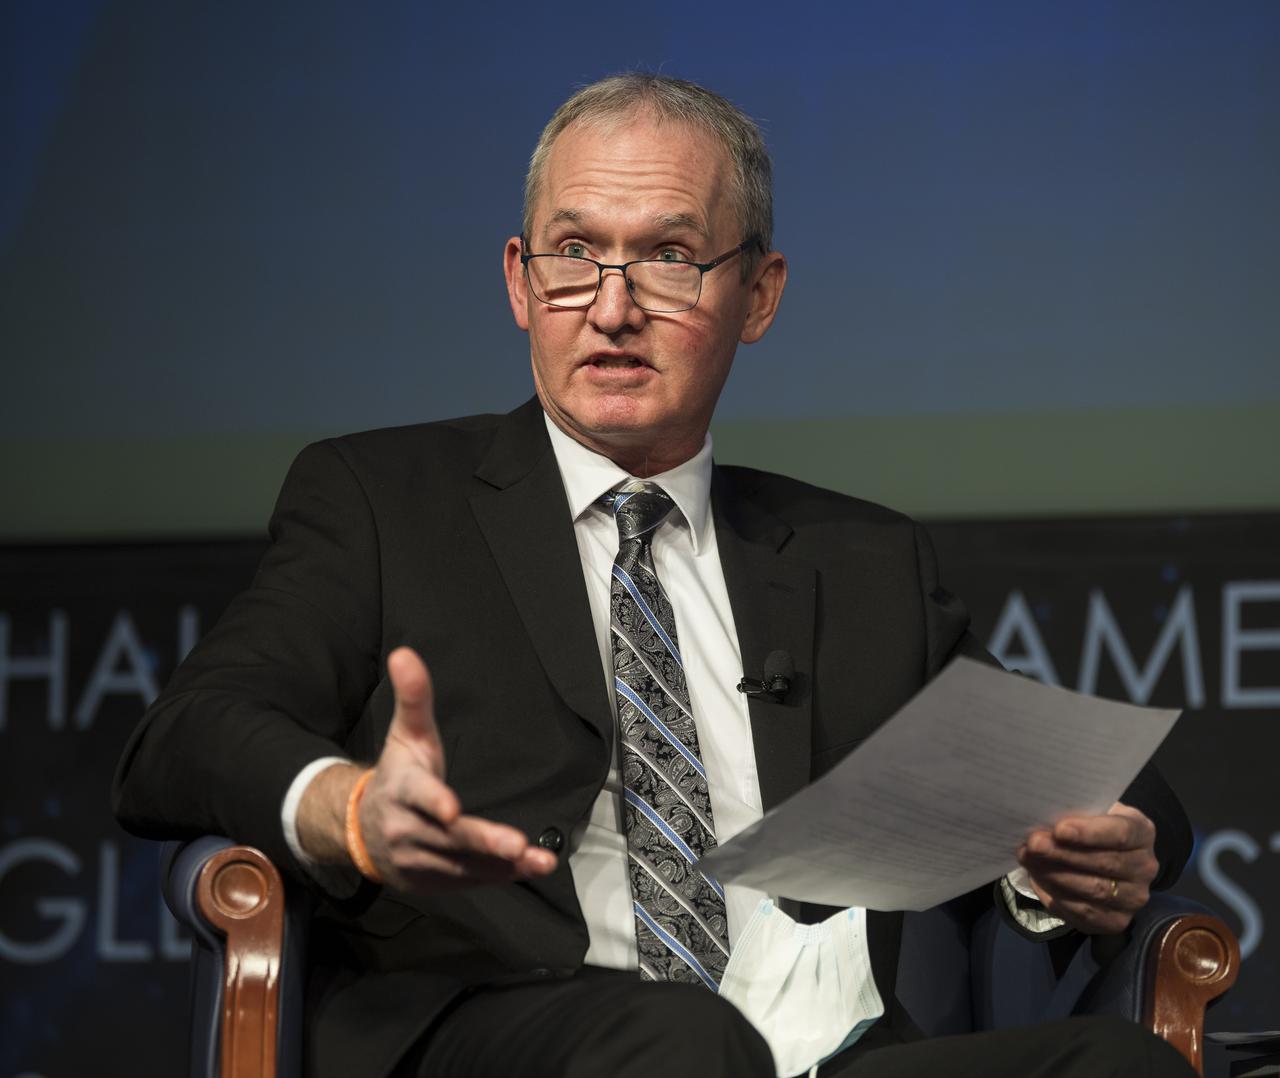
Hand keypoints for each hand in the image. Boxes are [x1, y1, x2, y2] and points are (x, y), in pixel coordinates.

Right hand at [356, 647, 557, 891]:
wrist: (361, 828)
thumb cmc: (397, 773)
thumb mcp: (406, 734)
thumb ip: (413, 697)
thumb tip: (405, 653)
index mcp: (402, 789)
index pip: (418, 795)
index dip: (435, 802)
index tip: (451, 809)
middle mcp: (407, 828)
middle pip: (447, 838)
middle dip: (483, 842)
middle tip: (516, 844)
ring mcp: (417, 859)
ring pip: (461, 864)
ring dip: (501, 865)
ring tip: (538, 859)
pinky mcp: (431, 881)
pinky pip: (467, 880)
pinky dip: (498, 877)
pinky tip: (529, 868)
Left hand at [1016, 802, 1158, 934]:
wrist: (1106, 856)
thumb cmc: (1093, 827)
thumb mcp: (1090, 811)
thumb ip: (1074, 814)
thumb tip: (1043, 820)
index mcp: (1142, 833)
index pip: (1120, 833)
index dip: (1089, 833)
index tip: (1059, 829)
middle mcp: (1145, 868)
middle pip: (1103, 863)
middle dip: (1063, 854)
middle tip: (1032, 844)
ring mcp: (1134, 898)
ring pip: (1093, 889)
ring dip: (1055, 875)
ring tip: (1028, 860)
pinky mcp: (1117, 921)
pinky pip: (1085, 913)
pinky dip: (1057, 896)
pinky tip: (1038, 880)